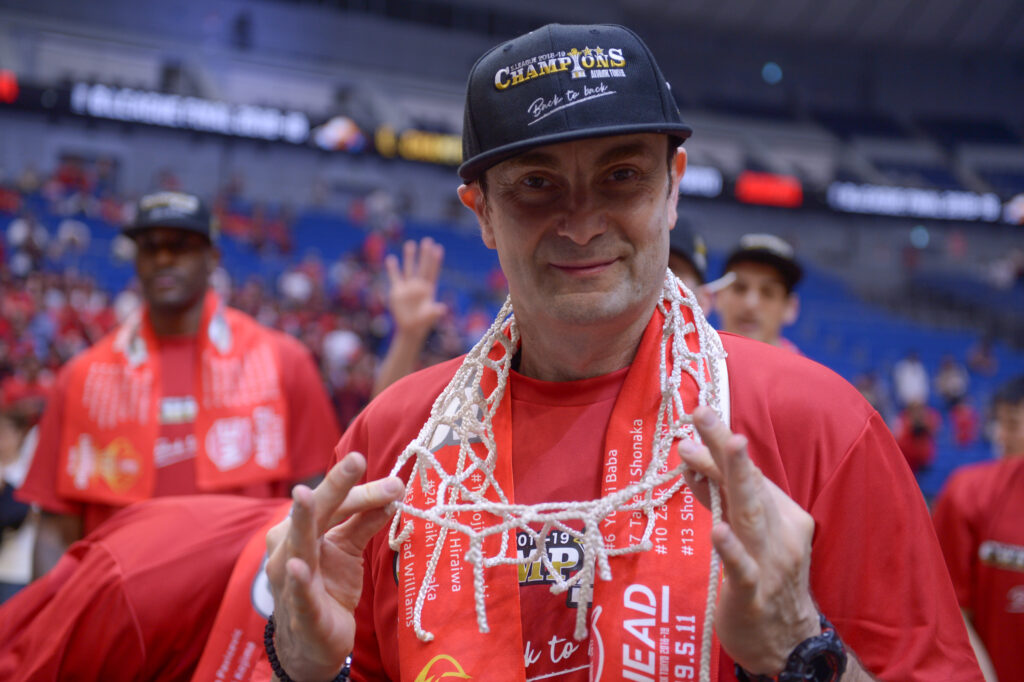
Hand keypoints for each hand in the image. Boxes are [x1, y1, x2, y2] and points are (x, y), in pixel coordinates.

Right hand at [265, 452, 404, 680]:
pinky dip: (299, 581)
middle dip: (335, 487)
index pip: (330, 502)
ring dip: (302, 520)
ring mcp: (290, 579)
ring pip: (298, 546)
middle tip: (356, 460)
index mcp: (301, 529)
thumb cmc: (328, 585)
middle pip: (316, 513)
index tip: (392, 478)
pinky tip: (298, 567)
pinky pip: (299, 593)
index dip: (357, 487)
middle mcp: (290, 548)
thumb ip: (364, 520)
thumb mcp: (348, 548)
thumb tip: (393, 489)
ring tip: (304, 495)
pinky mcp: (301, 610)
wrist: (312, 641)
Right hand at [385, 238, 446, 339]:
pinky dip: (393, 269)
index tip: (438, 248)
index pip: (432, 272)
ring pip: (409, 269)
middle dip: (424, 255)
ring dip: (409, 257)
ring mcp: (408, 287)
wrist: (410, 329)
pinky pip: (395, 277)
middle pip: (422, 267)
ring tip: (410, 244)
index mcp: (428, 290)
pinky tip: (391, 258)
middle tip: (427, 240)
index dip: (435, 261)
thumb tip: (443, 308)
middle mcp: (419, 286)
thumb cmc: (423, 323)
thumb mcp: (430, 317)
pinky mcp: (397, 292)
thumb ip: (435, 311)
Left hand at [679, 407, 819, 674]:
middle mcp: (780, 531)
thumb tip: (688, 453)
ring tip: (727, 446)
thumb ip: (714, 494)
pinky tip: (718, 530)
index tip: (698, 413)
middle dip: (726, 446)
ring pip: (752, 515)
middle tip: (702, 412)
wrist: (786, 644)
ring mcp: (770, 563)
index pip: (745, 474)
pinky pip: (743, 569)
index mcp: (780, 513)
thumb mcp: (739, 530)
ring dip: (738, 479)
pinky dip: (731, 549)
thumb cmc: (760, 578)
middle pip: (750, 483)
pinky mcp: (754, 594)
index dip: (718, 445)